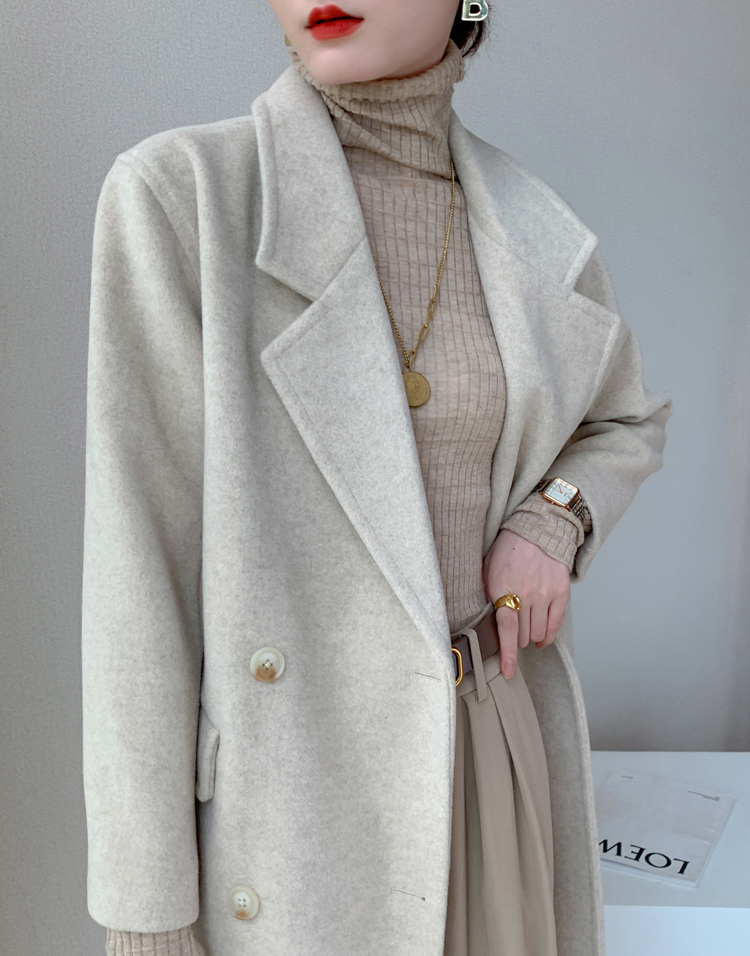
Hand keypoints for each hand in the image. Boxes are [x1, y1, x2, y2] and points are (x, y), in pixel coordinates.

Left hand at [482, 529, 570, 679]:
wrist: (537, 529)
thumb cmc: (507, 550)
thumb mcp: (487, 570)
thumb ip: (486, 595)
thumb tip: (483, 622)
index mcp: (502, 587)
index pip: (508, 629)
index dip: (508, 654)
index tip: (507, 672)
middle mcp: (526, 593)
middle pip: (523, 636)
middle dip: (517, 639)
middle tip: (513, 630)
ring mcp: (545, 594)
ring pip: (538, 633)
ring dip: (531, 638)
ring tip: (526, 630)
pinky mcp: (561, 593)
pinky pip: (555, 625)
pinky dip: (547, 636)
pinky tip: (542, 639)